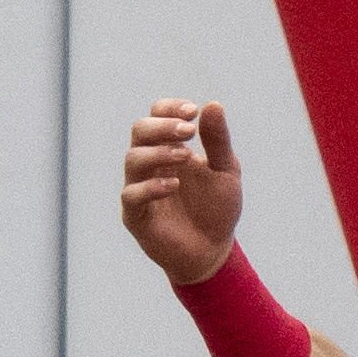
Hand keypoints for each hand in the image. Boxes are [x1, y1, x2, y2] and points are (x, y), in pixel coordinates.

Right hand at [121, 99, 246, 285]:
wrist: (214, 252)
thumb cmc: (217, 208)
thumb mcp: (226, 170)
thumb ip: (218, 140)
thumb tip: (213, 104)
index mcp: (169, 148)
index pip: (156, 115)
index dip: (169, 109)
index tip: (192, 111)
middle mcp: (151, 164)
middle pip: (139, 131)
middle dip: (162, 126)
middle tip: (188, 131)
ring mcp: (141, 189)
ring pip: (132, 159)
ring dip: (158, 152)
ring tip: (184, 156)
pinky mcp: (136, 216)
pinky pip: (131, 195)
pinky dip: (150, 187)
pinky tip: (174, 185)